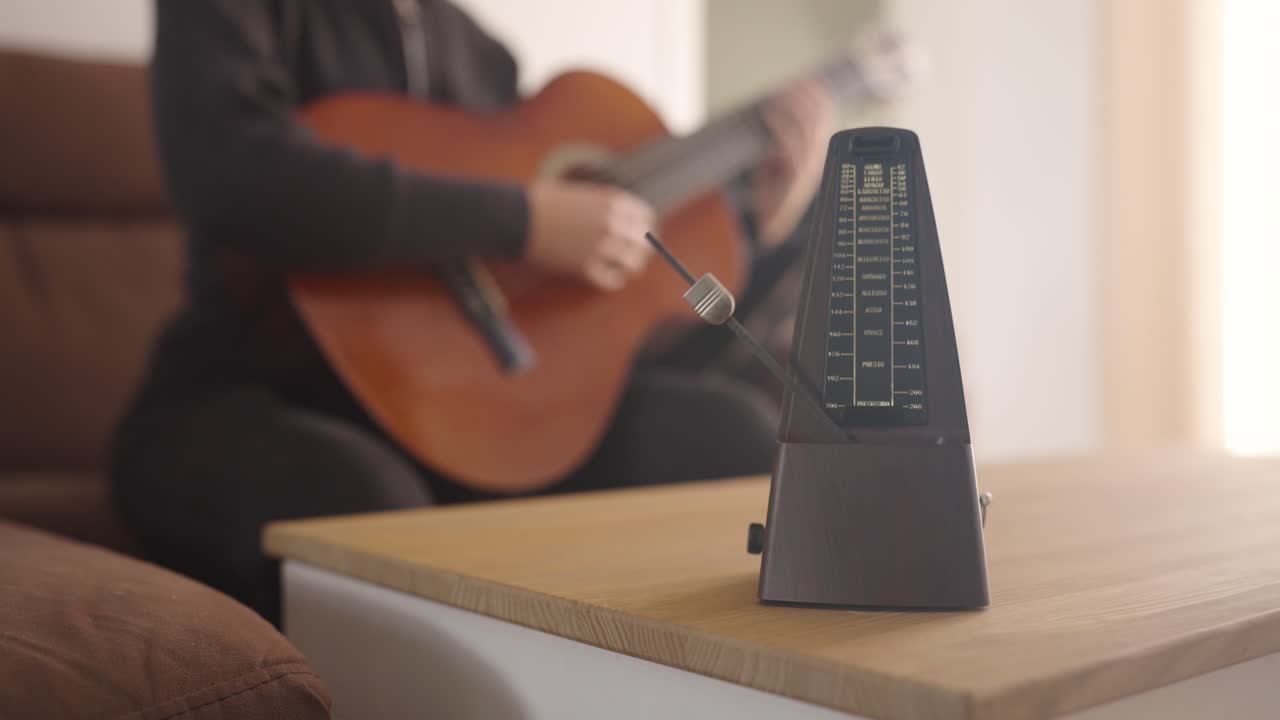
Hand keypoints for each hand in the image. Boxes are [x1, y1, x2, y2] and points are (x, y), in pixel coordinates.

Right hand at [525, 181, 654, 290]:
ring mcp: (600, 247)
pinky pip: (612, 281)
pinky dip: (612, 280)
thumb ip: (606, 207)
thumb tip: (625, 222)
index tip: (636, 235)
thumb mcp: (582, 194)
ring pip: (632, 264)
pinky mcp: (585, 268)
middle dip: (638, 250)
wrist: (517, 217)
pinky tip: (607, 277)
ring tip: (619, 267)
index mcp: (613, 201)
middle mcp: (612, 224)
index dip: (643, 228)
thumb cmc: (544, 203)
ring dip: (627, 266)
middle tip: (630, 255)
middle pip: (644, 243)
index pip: (646, 218)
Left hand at [753, 78, 836, 245]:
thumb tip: (782, 108)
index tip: (810, 81)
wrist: (773, 221)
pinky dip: (779, 125)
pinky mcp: (796, 175)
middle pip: (822, 120)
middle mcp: (819, 159)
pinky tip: (769, 113)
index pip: (830, 118)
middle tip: (791, 84)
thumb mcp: (783, 160)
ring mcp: (809, 167)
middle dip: (807, 98)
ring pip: (807, 129)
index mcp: (822, 153)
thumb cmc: (776, 190)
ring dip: (792, 108)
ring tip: (778, 96)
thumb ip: (786, 138)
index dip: (821, 97)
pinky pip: (790, 143)